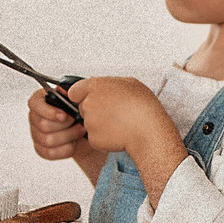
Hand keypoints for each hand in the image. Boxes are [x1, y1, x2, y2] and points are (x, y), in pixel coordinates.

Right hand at [27, 86, 91, 164]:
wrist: (90, 130)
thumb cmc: (82, 111)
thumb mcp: (79, 97)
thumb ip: (70, 91)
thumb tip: (64, 90)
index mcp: (41, 100)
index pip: (34, 104)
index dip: (48, 111)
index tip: (64, 115)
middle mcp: (36, 117)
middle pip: (43, 125)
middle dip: (65, 125)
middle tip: (78, 121)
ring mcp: (36, 134)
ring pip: (48, 140)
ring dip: (69, 136)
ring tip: (79, 131)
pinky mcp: (41, 149)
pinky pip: (50, 153)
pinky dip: (66, 149)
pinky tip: (73, 142)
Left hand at [63, 76, 178, 162]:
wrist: (148, 131)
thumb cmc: (143, 106)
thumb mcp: (129, 83)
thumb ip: (110, 83)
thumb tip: (103, 86)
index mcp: (95, 86)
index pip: (74, 91)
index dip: (82, 95)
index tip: (89, 99)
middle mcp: (89, 104)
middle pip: (83, 107)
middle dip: (94, 110)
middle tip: (113, 112)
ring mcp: (89, 122)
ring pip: (90, 123)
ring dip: (101, 124)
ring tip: (120, 123)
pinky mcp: (93, 139)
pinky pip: (95, 138)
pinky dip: (104, 138)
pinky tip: (119, 134)